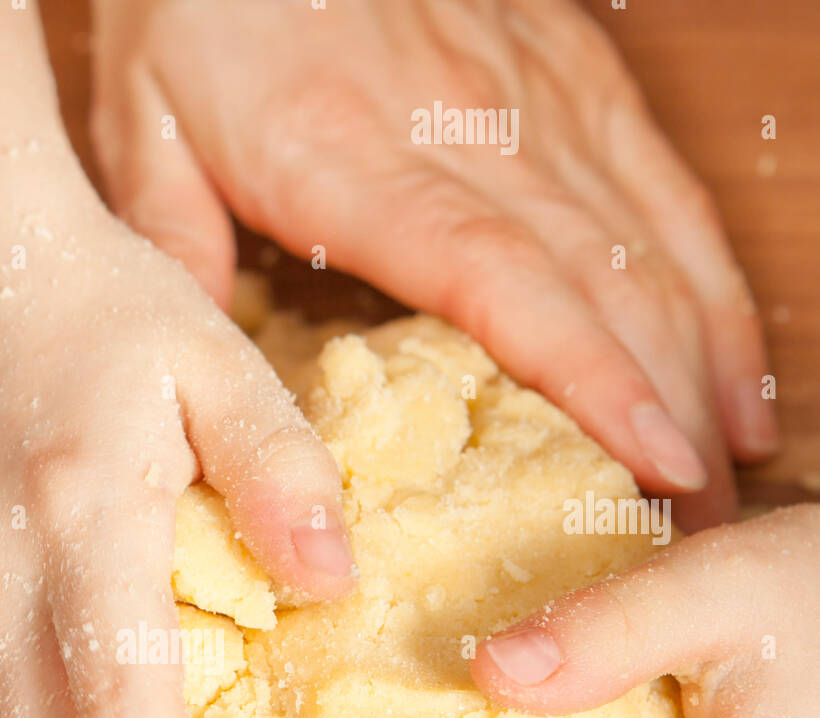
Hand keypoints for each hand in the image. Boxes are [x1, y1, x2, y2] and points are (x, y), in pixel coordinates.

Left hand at [92, 0, 778, 527]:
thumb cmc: (196, 6)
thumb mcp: (145, 136)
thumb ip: (179, 262)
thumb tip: (204, 386)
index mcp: (360, 160)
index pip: (502, 278)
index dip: (588, 372)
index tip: (651, 455)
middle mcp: (469, 126)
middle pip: (599, 276)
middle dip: (663, 401)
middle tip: (694, 511)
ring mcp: (531, 92)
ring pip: (645, 233)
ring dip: (701, 350)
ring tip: (727, 455)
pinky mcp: (563, 67)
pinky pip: (654, 178)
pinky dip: (703, 268)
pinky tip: (725, 346)